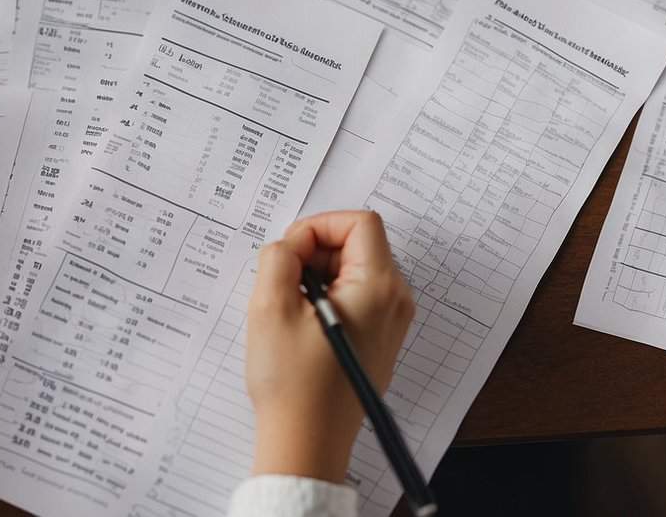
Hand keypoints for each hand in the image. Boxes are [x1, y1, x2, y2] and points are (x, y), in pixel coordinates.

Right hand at [246, 211, 413, 482]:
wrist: (306, 443)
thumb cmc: (293, 383)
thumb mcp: (271, 305)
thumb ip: (279, 256)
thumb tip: (290, 244)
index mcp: (378, 287)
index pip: (359, 222)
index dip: (318, 226)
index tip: (290, 251)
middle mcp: (395, 301)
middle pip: (357, 244)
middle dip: (314, 251)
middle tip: (281, 281)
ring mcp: (389, 322)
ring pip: (352, 270)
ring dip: (316, 276)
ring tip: (287, 307)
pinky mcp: (377, 340)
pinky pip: (353, 297)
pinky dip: (324, 297)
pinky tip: (299, 326)